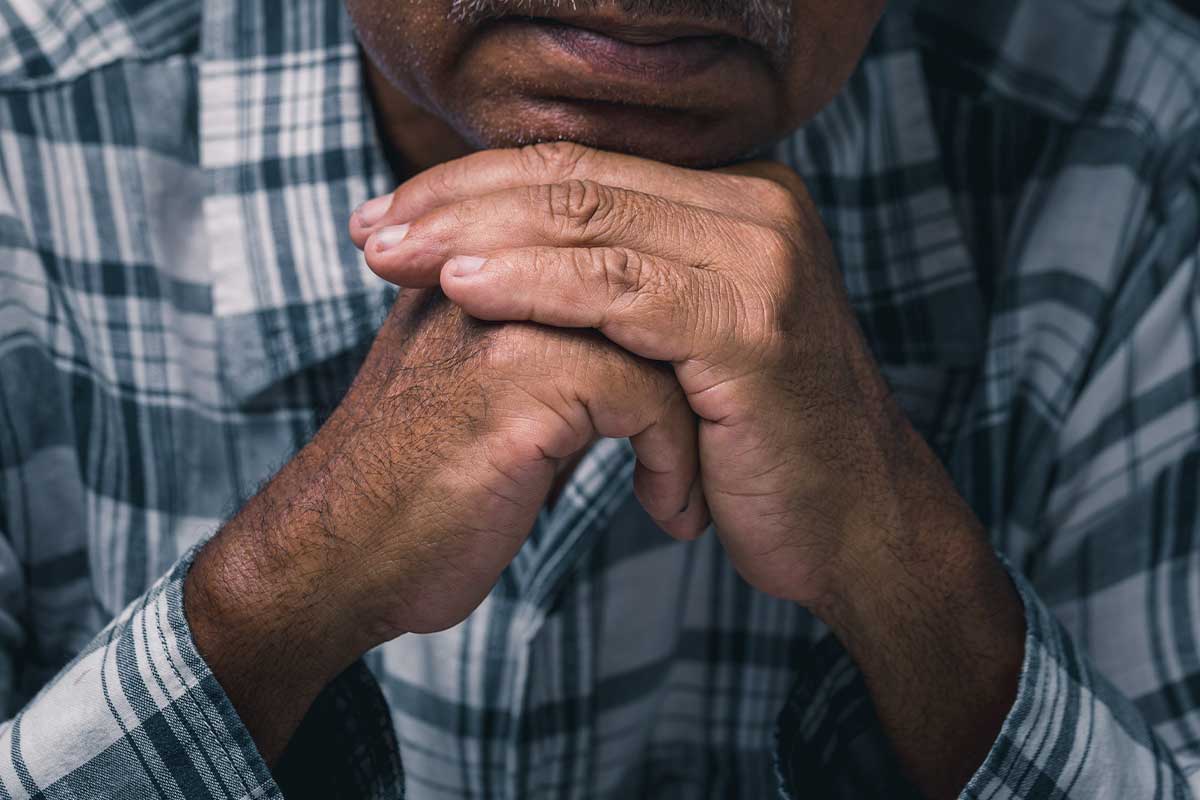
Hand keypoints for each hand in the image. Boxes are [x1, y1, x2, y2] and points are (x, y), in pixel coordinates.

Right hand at [185, 289, 707, 760]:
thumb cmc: (420, 489)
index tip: (703, 372)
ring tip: (693, 476)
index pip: (604, 227)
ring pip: (657, 323)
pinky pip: (647, 392)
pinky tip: (665, 508)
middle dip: (695, 347)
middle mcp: (484, 268)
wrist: (337, 564)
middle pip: (639, 260)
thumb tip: (634, 337)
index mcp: (472, 258)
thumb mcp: (481, 390)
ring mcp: (499, 318)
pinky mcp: (518, 382)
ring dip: (693, 410)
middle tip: (729, 411)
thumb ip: (542, 342)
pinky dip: (672, 458)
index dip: (665, 297)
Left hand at [350, 143, 1026, 796]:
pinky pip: (621, 292)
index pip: (588, 167)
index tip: (394, 212)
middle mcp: (761, 210)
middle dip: (459, 200)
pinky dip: (536, 287)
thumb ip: (628, 279)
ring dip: (477, 235)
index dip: (478, 181)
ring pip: (594, 224)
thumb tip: (510, 245)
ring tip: (390, 254)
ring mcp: (763, 264)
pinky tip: (465, 289)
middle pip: (580, 182)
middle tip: (370, 227)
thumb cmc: (756, 443)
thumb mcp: (691, 339)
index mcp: (740, 199)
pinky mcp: (753, 329)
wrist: (856, 525)